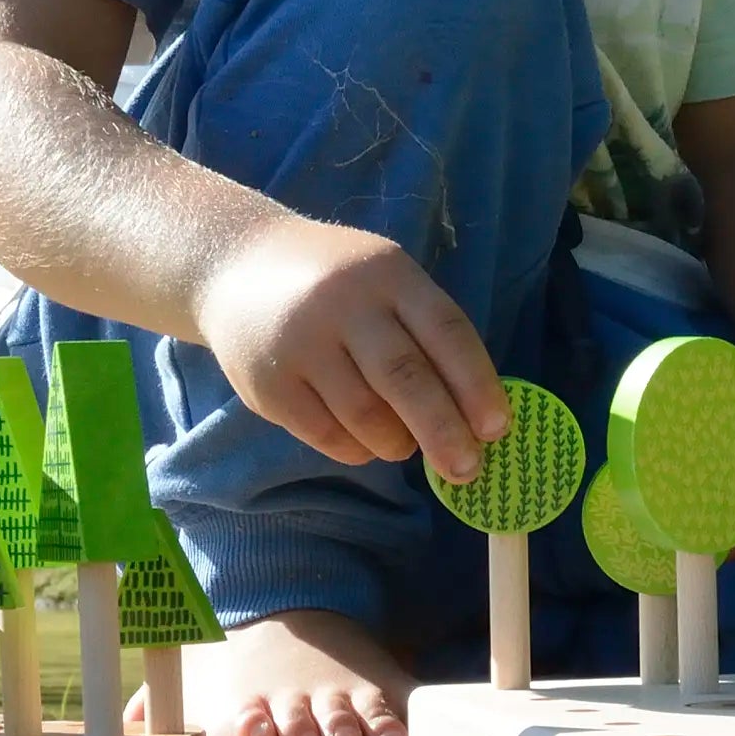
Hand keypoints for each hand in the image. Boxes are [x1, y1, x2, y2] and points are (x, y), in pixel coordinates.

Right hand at [194, 210, 508, 481]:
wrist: (236, 266)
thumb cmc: (335, 281)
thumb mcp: (385, 279)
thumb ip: (425, 330)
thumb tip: (475, 410)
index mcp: (388, 274)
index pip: (446, 331)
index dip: (477, 384)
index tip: (498, 428)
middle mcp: (344, 304)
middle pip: (406, 377)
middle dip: (444, 431)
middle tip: (467, 469)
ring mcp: (301, 344)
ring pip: (366, 415)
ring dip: (398, 442)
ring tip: (406, 445)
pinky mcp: (268, 384)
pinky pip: (326, 434)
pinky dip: (357, 449)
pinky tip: (366, 443)